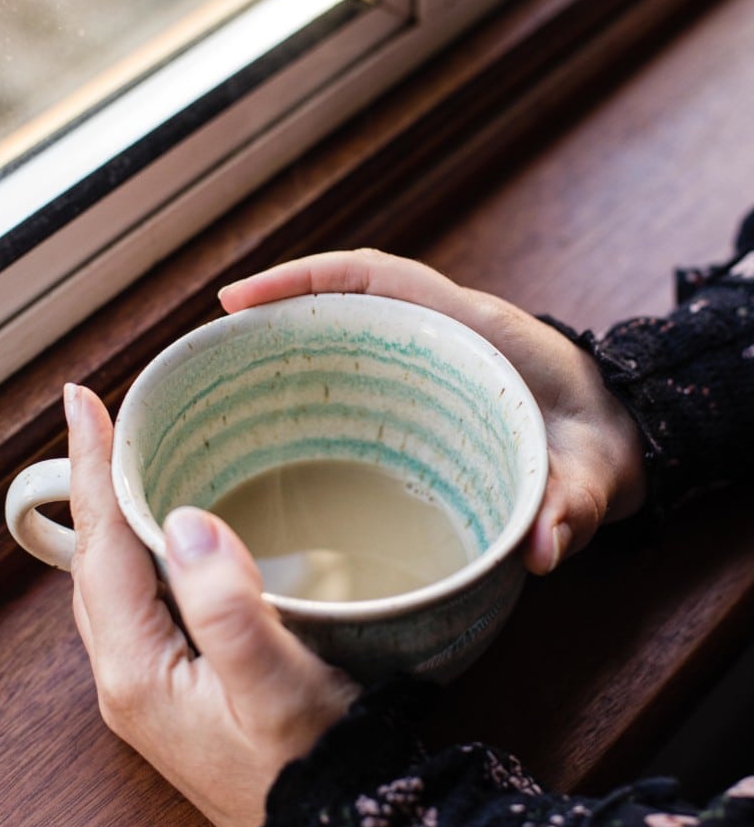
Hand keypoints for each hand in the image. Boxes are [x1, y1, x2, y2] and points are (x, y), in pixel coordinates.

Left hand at [66, 384, 359, 826]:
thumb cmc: (312, 767)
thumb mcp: (274, 687)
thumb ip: (226, 607)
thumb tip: (184, 522)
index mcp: (136, 668)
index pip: (101, 545)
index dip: (93, 467)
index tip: (83, 401)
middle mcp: (127, 675)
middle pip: (94, 559)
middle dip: (95, 483)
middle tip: (104, 417)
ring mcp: (149, 685)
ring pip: (114, 580)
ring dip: (116, 515)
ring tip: (128, 458)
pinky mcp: (177, 688)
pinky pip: (141, 600)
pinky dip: (143, 550)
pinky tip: (169, 533)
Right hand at [220, 249, 646, 574]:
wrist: (621, 441)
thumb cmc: (601, 443)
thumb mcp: (592, 473)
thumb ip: (572, 504)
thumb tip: (540, 549)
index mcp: (468, 329)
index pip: (370, 277)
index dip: (299, 280)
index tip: (236, 300)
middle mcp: (435, 337)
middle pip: (336, 308)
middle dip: (271, 324)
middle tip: (205, 361)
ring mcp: (422, 368)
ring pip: (337, 350)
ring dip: (282, 365)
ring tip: (216, 404)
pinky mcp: (417, 404)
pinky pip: (353, 390)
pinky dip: (310, 405)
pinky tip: (274, 446)